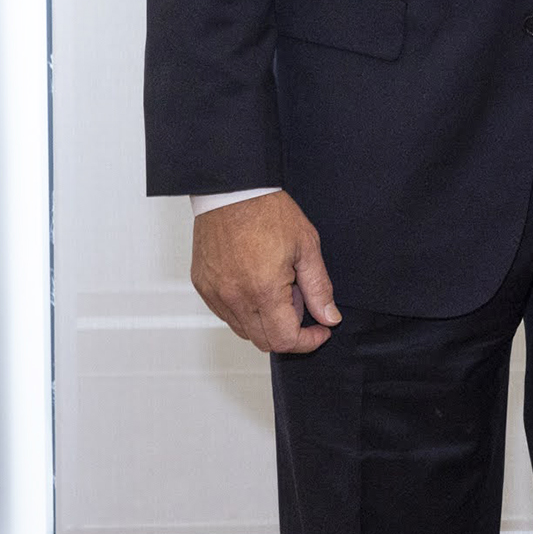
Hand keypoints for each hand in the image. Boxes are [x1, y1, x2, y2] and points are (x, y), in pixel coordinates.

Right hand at [191, 190, 339, 353]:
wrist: (233, 192)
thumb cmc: (268, 212)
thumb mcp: (306, 247)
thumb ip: (319, 288)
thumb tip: (329, 317)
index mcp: (263, 292)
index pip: (285, 340)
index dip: (308, 341)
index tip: (321, 330)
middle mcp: (235, 299)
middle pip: (264, 341)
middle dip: (289, 332)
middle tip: (303, 303)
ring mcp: (215, 295)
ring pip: (244, 330)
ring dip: (266, 322)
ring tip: (281, 288)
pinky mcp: (203, 287)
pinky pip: (226, 314)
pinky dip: (246, 311)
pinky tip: (258, 285)